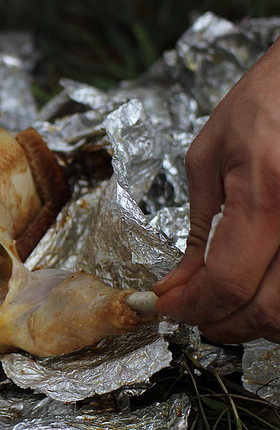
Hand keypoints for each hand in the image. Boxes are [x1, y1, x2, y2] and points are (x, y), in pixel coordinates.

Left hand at [154, 39, 279, 343]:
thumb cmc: (262, 105)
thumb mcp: (208, 159)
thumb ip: (198, 229)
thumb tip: (178, 283)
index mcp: (268, 198)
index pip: (228, 283)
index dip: (190, 307)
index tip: (162, 307)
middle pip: (268, 311)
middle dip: (219, 324)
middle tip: (188, 314)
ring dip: (254, 323)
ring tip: (220, 307)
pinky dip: (277, 307)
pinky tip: (256, 292)